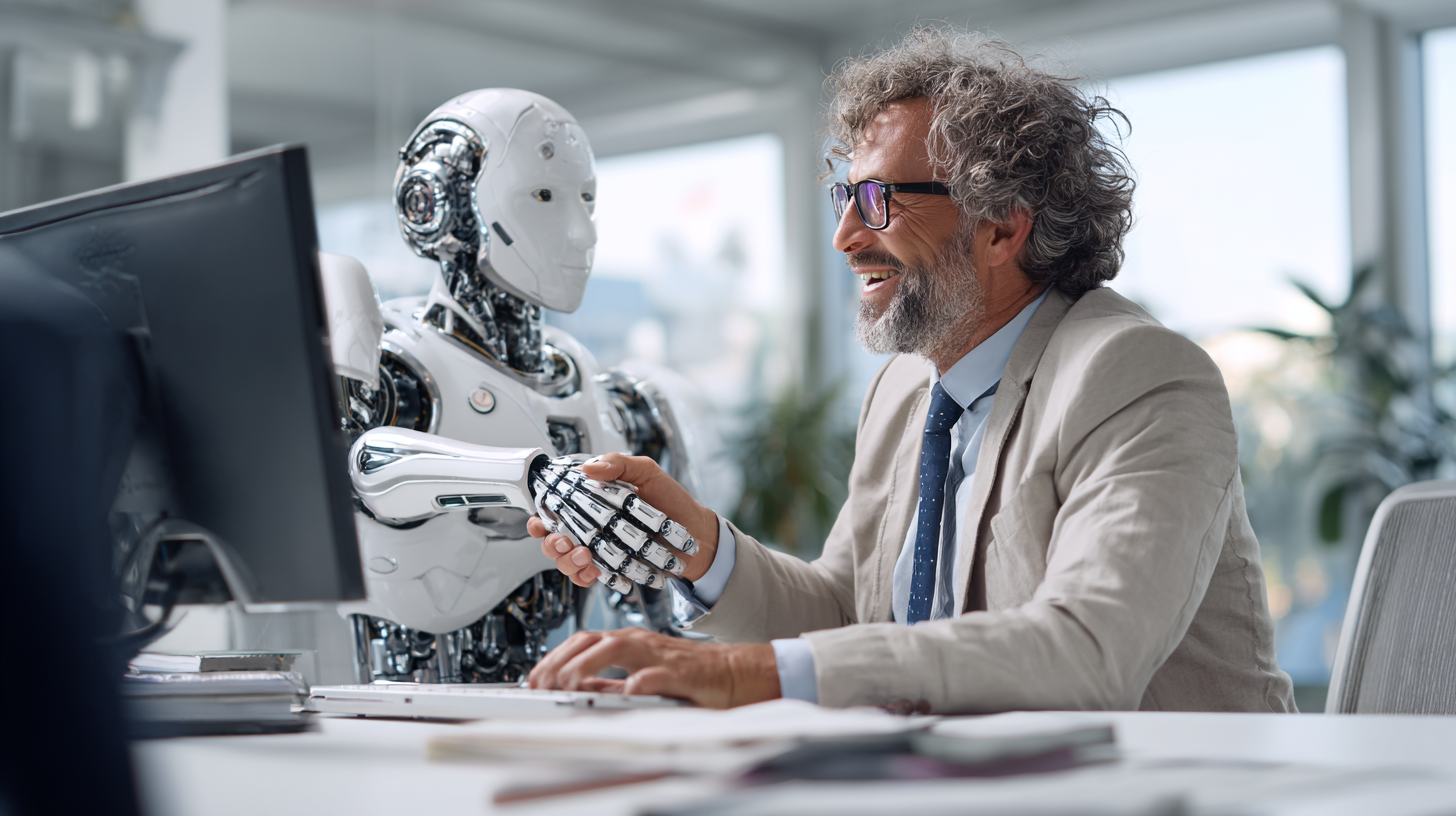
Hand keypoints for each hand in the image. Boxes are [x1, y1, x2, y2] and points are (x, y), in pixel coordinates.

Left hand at [526, 628, 779, 708]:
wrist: (733, 673)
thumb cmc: (688, 675)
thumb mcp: (639, 676)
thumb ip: (608, 682)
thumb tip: (573, 688)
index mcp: (628, 643)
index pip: (581, 642)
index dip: (553, 658)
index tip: (533, 677)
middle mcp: (639, 642)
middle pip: (591, 641)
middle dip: (560, 661)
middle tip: (540, 683)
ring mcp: (660, 655)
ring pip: (618, 649)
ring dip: (587, 664)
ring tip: (566, 683)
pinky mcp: (682, 672)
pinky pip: (658, 674)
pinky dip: (641, 681)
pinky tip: (627, 691)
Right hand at [528, 453, 720, 585]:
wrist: (696, 534)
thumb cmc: (673, 501)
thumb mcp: (647, 472)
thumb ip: (619, 464)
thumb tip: (590, 467)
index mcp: (593, 502)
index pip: (555, 510)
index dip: (540, 518)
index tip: (540, 521)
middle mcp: (592, 527)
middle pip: (553, 540)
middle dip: (551, 544)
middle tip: (565, 541)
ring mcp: (600, 549)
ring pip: (566, 562)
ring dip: (568, 562)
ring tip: (585, 556)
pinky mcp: (612, 569)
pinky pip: (589, 578)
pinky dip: (588, 578)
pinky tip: (596, 572)